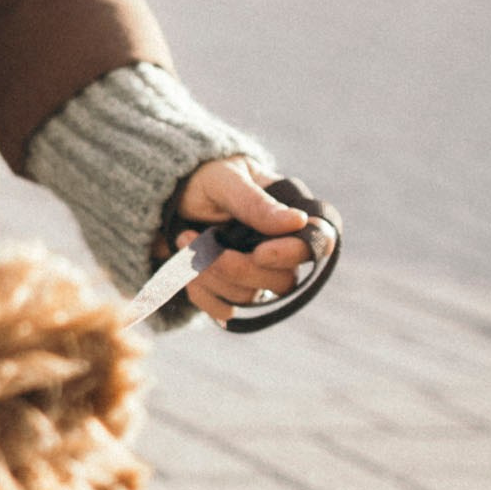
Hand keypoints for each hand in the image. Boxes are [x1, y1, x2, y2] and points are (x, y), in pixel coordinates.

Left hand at [173, 157, 318, 327]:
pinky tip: (186, 269)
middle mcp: (283, 250)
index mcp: (292, 214)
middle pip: (283, 281)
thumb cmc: (206, 180)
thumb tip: (299, 221)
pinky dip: (202, 293)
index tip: (260, 253)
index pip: (319, 241)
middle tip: (196, 239)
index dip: (294, 254)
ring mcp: (260, 275)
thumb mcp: (225, 180)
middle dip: (237, 267)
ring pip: (251, 297)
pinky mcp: (235, 292)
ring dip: (211, 275)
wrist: (171, 199)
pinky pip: (226, 309)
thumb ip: (256, 202)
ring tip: (183, 242)